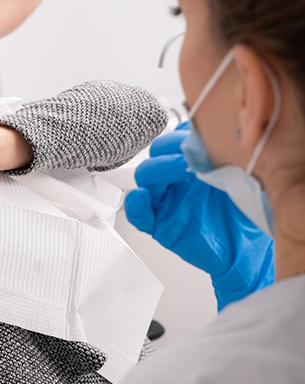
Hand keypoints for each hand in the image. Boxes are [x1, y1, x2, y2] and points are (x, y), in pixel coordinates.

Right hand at [125, 122, 274, 310]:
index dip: (182, 134)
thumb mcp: (241, 177)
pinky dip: (135, 205)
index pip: (176, 139)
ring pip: (145, 178)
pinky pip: (139, 214)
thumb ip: (224, 156)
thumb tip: (216, 133)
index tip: (201, 135)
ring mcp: (166, 201)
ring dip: (158, 169)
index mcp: (192, 164)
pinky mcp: (160, 225)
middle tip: (192, 153)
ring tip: (180, 169)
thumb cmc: (246, 214)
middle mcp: (176, 180)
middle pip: (156, 154)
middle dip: (170, 147)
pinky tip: (141, 197)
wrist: (248, 250)